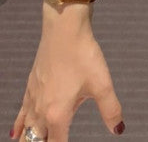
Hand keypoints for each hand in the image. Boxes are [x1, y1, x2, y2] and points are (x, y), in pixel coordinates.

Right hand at [11, 18, 124, 139]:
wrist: (64, 29)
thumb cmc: (82, 55)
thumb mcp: (102, 84)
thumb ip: (111, 110)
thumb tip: (118, 129)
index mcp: (58, 114)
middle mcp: (41, 111)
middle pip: (36, 141)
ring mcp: (33, 99)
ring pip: (26, 131)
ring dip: (29, 141)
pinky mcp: (30, 88)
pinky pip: (21, 115)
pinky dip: (19, 127)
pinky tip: (15, 133)